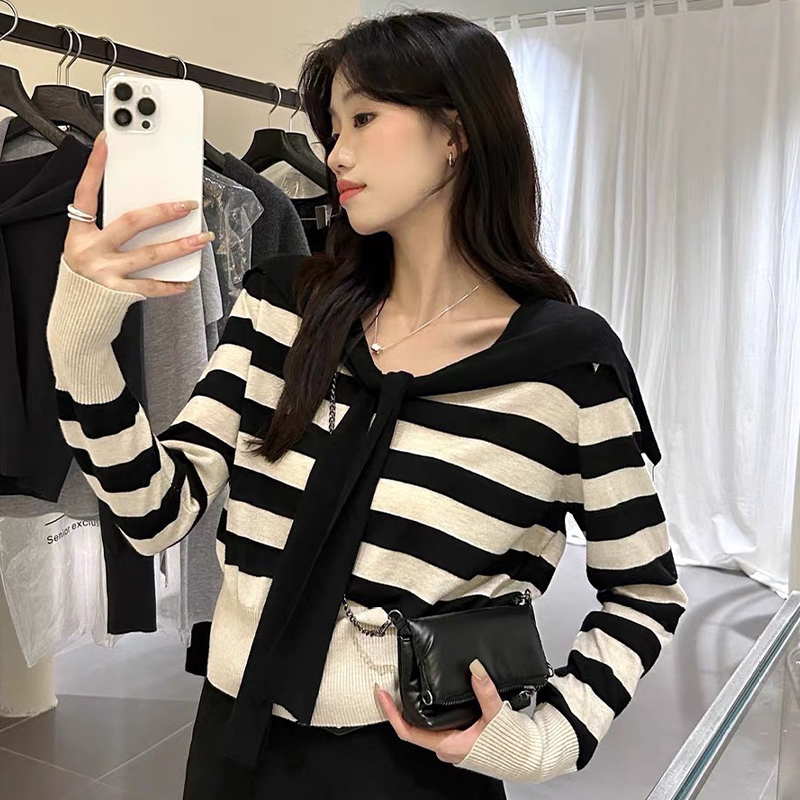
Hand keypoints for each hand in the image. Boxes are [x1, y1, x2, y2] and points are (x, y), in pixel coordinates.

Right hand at [64, 129, 210, 297]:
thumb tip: (146, 212)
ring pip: (149, 255)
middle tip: (188, 205)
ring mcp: (105, 272)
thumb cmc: (84, 278)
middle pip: (131, 222)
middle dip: (163, 212)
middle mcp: (91, 251)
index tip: (105, 142)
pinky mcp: (118, 293)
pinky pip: (151, 286)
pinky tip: (186, 281)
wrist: (76, 318)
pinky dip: (171, 284)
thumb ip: (108, 229)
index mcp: (79, 233)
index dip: (94, 167)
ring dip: (180, 246)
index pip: (85, 193)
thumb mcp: (85, 247)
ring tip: (202, 239)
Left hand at [374, 658, 502, 764]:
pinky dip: (427, 710)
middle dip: (398, 706)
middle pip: (412, 727)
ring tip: (403, 687)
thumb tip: (475, 668)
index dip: (391, 712)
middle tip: (389, 684)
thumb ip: (485, 691)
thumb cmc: (512, 745)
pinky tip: (429, 697)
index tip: (381, 693)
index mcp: (449, 746)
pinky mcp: (459, 739)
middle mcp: (446, 747)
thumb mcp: (497, 715)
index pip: (408, 731)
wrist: (527, 758)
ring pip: (424, 727)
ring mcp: (452, 744)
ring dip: (412, 708)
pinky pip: (436, 725)